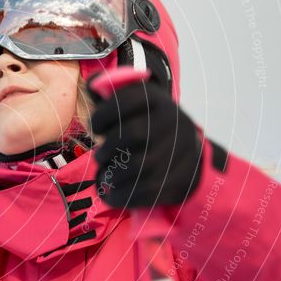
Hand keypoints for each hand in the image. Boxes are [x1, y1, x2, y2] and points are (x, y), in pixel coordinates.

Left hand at [86, 47, 203, 207]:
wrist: (187, 155)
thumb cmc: (147, 126)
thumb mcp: (132, 104)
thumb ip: (108, 92)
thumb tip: (92, 85)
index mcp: (158, 100)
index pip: (126, 101)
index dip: (102, 115)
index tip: (93, 127)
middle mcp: (173, 122)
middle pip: (133, 134)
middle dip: (107, 148)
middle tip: (100, 156)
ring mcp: (180, 152)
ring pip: (139, 165)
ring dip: (112, 173)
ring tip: (104, 174)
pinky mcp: (179, 180)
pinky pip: (146, 192)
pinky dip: (120, 195)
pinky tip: (110, 194)